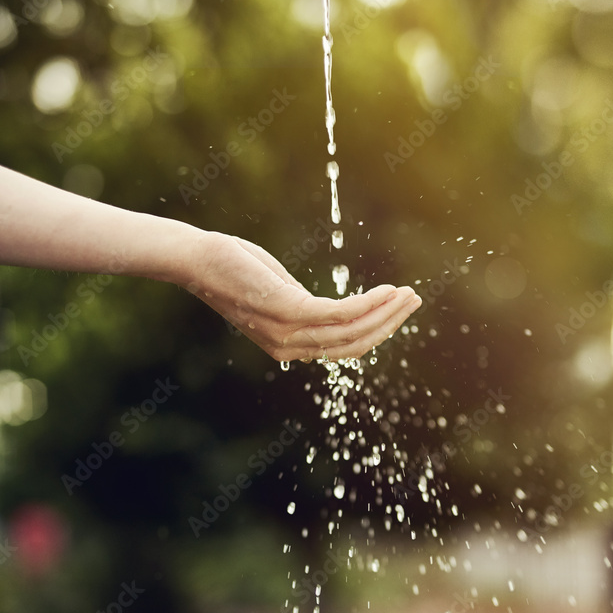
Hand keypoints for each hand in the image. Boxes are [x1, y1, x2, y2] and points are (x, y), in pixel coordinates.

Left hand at [185, 231, 421, 361]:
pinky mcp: (289, 311)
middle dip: (390, 323)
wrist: (197, 261)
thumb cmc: (234, 270)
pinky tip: (385, 289)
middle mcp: (289, 348)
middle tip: (415, 300)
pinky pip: (340, 313)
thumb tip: (332, 309)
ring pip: (352, 331)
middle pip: (354, 345)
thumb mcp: (275, 294)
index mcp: (288, 347)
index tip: (398, 309)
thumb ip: (304, 306)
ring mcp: (288, 333)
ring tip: (407, 293)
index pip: (343, 350)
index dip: (377, 332)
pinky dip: (368, 303)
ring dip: (386, 312)